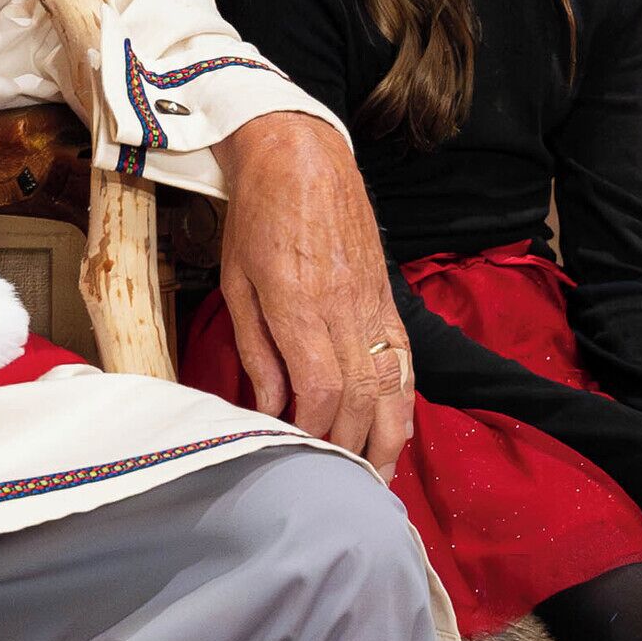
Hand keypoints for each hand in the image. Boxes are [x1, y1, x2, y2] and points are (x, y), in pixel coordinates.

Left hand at [218, 114, 414, 480]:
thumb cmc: (258, 216)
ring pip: (391, 385)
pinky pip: (404, 359)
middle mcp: (344, 310)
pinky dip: (404, 400)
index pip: (318, 391)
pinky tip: (398, 431)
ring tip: (375, 476)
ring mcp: (372, 305)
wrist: (300, 157)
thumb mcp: (237, 283)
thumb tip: (271, 405)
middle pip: (358, 398)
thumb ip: (257, 349)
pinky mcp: (387, 298)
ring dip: (386, 437)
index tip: (295, 453)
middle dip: (348, 448)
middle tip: (335, 483)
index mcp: (300, 307)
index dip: (311, 431)